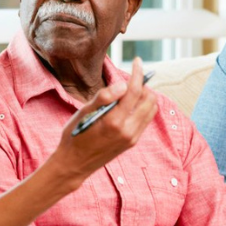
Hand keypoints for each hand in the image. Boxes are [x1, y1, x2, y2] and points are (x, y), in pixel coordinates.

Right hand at [48, 58, 157, 190]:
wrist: (74, 164)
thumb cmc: (74, 136)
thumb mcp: (83, 113)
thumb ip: (103, 97)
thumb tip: (122, 84)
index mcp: (114, 122)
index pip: (134, 91)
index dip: (137, 73)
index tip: (137, 61)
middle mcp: (128, 131)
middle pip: (149, 99)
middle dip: (143, 84)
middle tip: (131, 78)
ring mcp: (132, 138)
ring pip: (150, 110)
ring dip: (145, 96)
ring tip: (130, 91)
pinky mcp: (132, 142)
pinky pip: (145, 120)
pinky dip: (142, 108)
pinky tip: (129, 105)